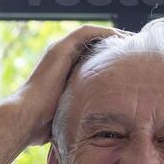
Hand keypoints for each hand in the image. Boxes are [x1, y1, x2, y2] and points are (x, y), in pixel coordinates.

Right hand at [1, 25, 125, 147]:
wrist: (27, 119)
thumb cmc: (45, 125)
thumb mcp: (70, 115)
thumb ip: (82, 113)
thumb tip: (98, 131)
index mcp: (64, 72)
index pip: (92, 59)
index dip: (112, 59)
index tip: (131, 64)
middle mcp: (61, 58)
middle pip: (93, 45)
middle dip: (115, 45)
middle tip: (137, 49)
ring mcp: (59, 51)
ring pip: (92, 35)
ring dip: (113, 35)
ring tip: (133, 39)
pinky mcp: (60, 48)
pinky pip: (86, 33)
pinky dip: (104, 32)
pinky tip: (121, 37)